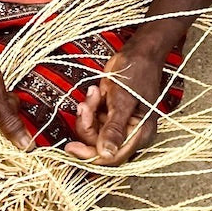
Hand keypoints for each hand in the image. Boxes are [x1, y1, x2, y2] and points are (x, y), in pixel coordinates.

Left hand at [65, 48, 163, 165]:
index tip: (71, 147)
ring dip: (88, 113)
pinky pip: (92, 121)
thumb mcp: (122, 100)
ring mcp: (119, 126)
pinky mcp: (110, 117)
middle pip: (99, 146)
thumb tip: (106, 154)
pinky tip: (95, 92)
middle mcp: (130, 134)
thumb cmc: (137, 73)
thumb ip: (114, 129)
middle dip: (87, 126)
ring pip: (93, 133)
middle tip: (84, 106)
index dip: (91, 155)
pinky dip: (89, 107)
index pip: (113, 157)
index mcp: (140, 134)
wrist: (138, 53)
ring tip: (94, 93)